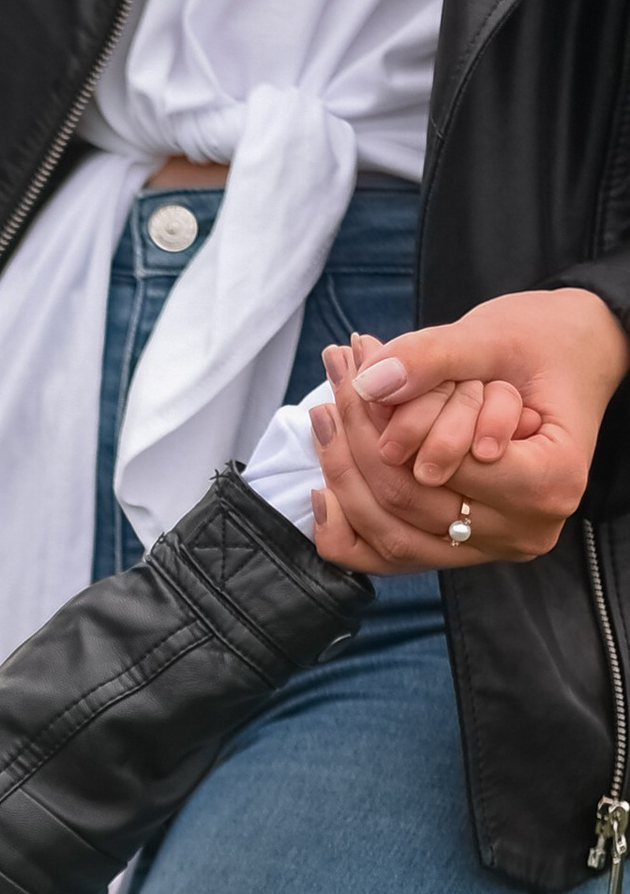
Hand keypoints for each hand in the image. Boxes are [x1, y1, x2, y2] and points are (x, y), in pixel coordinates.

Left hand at [309, 289, 628, 569]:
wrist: (572, 361)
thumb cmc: (544, 345)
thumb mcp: (495, 336)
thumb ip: (434, 357)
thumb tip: (369, 383)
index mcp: (550, 481)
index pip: (442, 466)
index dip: (385, 424)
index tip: (351, 372)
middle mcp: (524, 528)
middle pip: (410, 502)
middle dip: (357, 439)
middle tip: (334, 378)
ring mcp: (493, 547)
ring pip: (392, 535)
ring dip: (344, 474)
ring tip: (325, 411)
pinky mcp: (464, 549)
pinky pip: (392, 557)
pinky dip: (351, 527)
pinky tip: (322, 487)